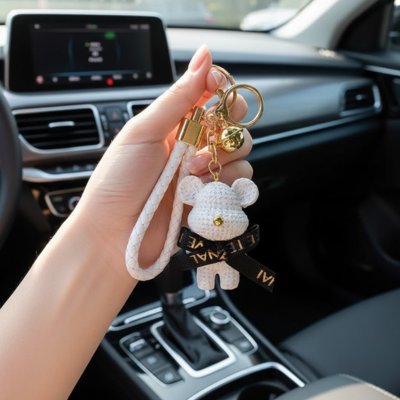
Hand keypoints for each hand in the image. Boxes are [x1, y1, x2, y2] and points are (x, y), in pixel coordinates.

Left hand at [74, 45, 253, 272]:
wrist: (114, 236)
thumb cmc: (118, 182)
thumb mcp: (142, 132)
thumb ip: (178, 97)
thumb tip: (204, 56)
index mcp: (174, 124)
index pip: (211, 95)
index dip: (221, 89)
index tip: (218, 88)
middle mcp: (193, 146)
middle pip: (234, 123)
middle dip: (227, 128)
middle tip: (203, 140)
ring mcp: (204, 173)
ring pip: (241, 153)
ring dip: (221, 161)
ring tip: (190, 175)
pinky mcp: (213, 199)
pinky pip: (239, 183)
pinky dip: (225, 186)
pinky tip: (200, 194)